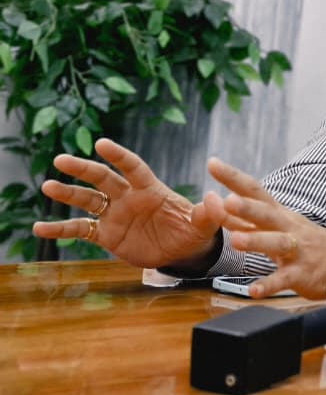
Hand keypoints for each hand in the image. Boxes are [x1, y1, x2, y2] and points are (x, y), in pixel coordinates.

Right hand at [32, 138, 223, 268]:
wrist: (182, 251)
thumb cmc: (194, 230)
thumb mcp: (206, 223)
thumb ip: (209, 212)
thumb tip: (217, 199)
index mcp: (150, 189)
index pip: (133, 167)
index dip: (119, 156)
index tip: (102, 143)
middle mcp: (128, 197)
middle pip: (102, 178)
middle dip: (83, 168)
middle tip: (61, 160)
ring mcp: (114, 214)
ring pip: (87, 199)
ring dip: (67, 193)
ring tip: (48, 186)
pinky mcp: (106, 234)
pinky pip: (79, 229)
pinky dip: (60, 229)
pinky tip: (39, 228)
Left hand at [206, 158, 325, 299]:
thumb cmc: (300, 239)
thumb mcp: (273, 226)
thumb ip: (240, 218)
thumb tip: (212, 203)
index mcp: (277, 214)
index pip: (255, 191)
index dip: (234, 178)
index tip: (213, 164)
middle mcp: (287, 227)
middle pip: (267, 214)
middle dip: (247, 207)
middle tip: (227, 201)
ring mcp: (296, 250)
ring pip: (277, 243)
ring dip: (258, 241)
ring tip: (237, 241)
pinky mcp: (301, 273)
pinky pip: (284, 279)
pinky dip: (269, 285)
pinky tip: (253, 290)